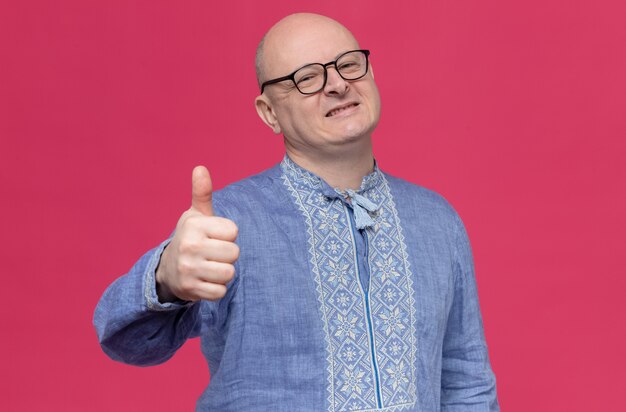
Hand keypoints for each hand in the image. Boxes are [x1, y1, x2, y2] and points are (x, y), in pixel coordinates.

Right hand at [155, 166, 238, 301]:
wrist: (167, 270)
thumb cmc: (190, 238)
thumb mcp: (195, 215)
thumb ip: (202, 193)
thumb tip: (200, 168)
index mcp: (194, 225)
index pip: (233, 231)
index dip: (227, 235)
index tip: (214, 236)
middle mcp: (190, 246)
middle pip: (234, 253)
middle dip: (227, 255)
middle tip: (212, 254)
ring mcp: (189, 269)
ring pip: (229, 273)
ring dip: (223, 273)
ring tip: (210, 267)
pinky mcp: (190, 290)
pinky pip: (220, 292)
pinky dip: (216, 289)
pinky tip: (205, 281)